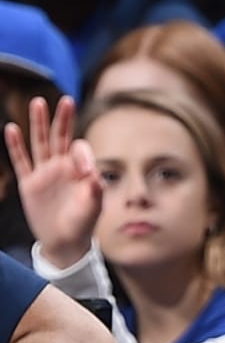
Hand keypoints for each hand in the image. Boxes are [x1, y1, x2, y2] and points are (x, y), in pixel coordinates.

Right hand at [4, 94, 102, 269]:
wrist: (65, 242)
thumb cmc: (82, 224)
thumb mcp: (93, 208)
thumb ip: (95, 190)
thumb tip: (93, 173)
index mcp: (80, 169)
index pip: (79, 149)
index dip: (82, 155)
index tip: (85, 171)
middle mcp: (62, 166)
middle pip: (61, 136)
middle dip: (62, 119)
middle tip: (66, 100)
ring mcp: (44, 173)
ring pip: (40, 142)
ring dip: (39, 123)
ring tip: (38, 103)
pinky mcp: (29, 183)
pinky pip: (21, 161)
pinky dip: (16, 146)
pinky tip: (12, 128)